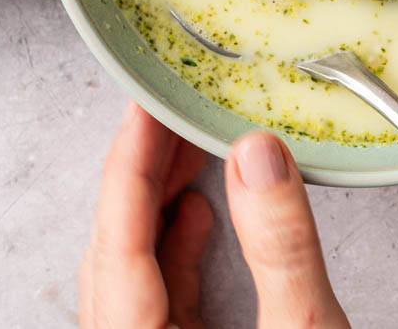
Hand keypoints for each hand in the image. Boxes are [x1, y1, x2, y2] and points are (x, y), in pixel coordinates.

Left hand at [80, 104, 348, 328]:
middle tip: (166, 110)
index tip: (145, 105)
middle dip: (143, 171)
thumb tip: (260, 159)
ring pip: (132, 269)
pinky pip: (157, 294)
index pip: (118, 238)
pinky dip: (174, 246)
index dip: (132, 159)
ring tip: (185, 148)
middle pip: (116, 248)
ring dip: (158, 204)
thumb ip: (282, 249)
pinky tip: (200, 212)